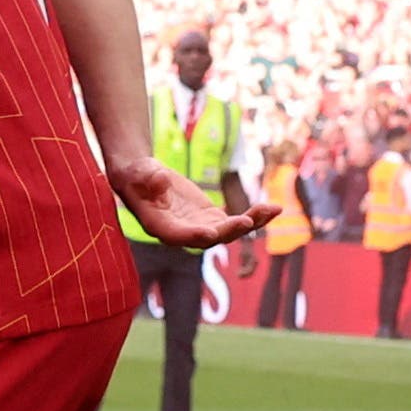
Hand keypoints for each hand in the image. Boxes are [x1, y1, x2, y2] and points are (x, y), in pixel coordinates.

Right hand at [115, 163, 266, 253]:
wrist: (145, 178)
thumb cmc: (136, 175)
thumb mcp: (139, 173)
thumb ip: (148, 178)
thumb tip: (160, 179)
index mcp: (161, 226)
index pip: (178, 235)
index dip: (194, 235)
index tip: (211, 232)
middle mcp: (183, 233)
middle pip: (210, 237)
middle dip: (230, 230)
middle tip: (248, 220)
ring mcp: (200, 227)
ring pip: (229, 232)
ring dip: (251, 223)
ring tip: (272, 210)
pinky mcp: (212, 219)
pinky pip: (236, 222)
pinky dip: (255, 217)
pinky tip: (273, 208)